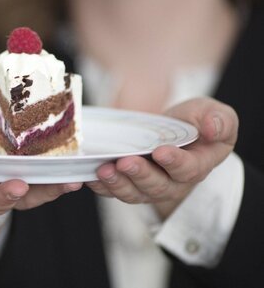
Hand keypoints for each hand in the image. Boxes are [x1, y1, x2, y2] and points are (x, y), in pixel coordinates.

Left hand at [86, 97, 237, 218]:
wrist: (173, 130)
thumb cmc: (196, 121)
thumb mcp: (211, 113)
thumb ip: (218, 120)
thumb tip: (212, 128)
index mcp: (198, 165)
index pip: (188, 169)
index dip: (175, 162)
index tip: (160, 152)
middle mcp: (174, 182)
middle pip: (157, 186)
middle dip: (140, 175)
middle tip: (125, 162)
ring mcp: (149, 186)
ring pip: (134, 193)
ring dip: (117, 184)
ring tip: (103, 170)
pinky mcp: (129, 184)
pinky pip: (113, 191)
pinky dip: (100, 186)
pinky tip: (88, 175)